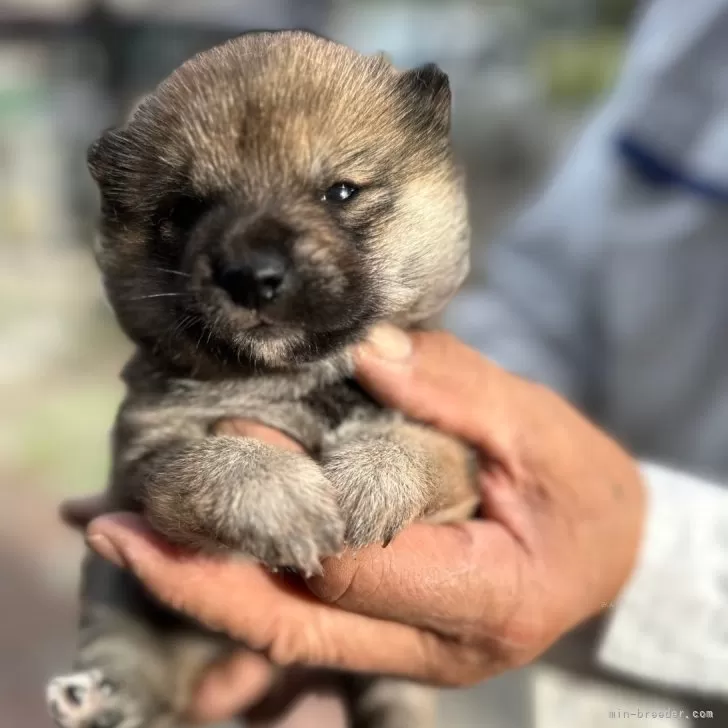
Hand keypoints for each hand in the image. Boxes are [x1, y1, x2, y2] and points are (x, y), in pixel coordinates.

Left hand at [66, 325, 644, 718]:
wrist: (609, 549)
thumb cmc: (583, 490)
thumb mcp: (538, 430)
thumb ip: (453, 392)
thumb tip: (362, 348)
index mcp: (482, 599)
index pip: (352, 564)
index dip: (287, 498)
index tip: (232, 428)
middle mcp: (433, 650)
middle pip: (293, 626)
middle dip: (196, 578)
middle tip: (109, 525)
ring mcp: (406, 656)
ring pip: (284, 638)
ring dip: (198, 589)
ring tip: (117, 537)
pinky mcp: (388, 637)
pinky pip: (298, 630)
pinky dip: (234, 596)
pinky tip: (181, 564)